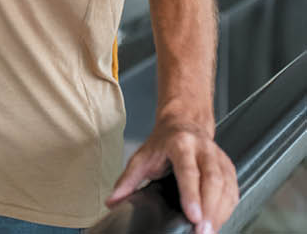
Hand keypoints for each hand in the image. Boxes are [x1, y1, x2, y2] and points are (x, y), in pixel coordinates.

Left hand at [106, 120, 237, 233]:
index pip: (188, 171)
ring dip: (220, 213)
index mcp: (180, 144)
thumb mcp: (142, 156)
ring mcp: (219, 158)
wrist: (184, 123)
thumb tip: (113, 201)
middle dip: (210, 209)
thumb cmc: (163, 142)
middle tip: (203, 231)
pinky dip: (227, 209)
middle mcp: (203, 150)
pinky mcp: (229, 168)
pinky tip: (218, 221)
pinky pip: (233, 191)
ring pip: (226, 187)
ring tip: (209, 232)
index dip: (191, 194)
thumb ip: (128, 180)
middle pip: (212, 181)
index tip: (192, 215)